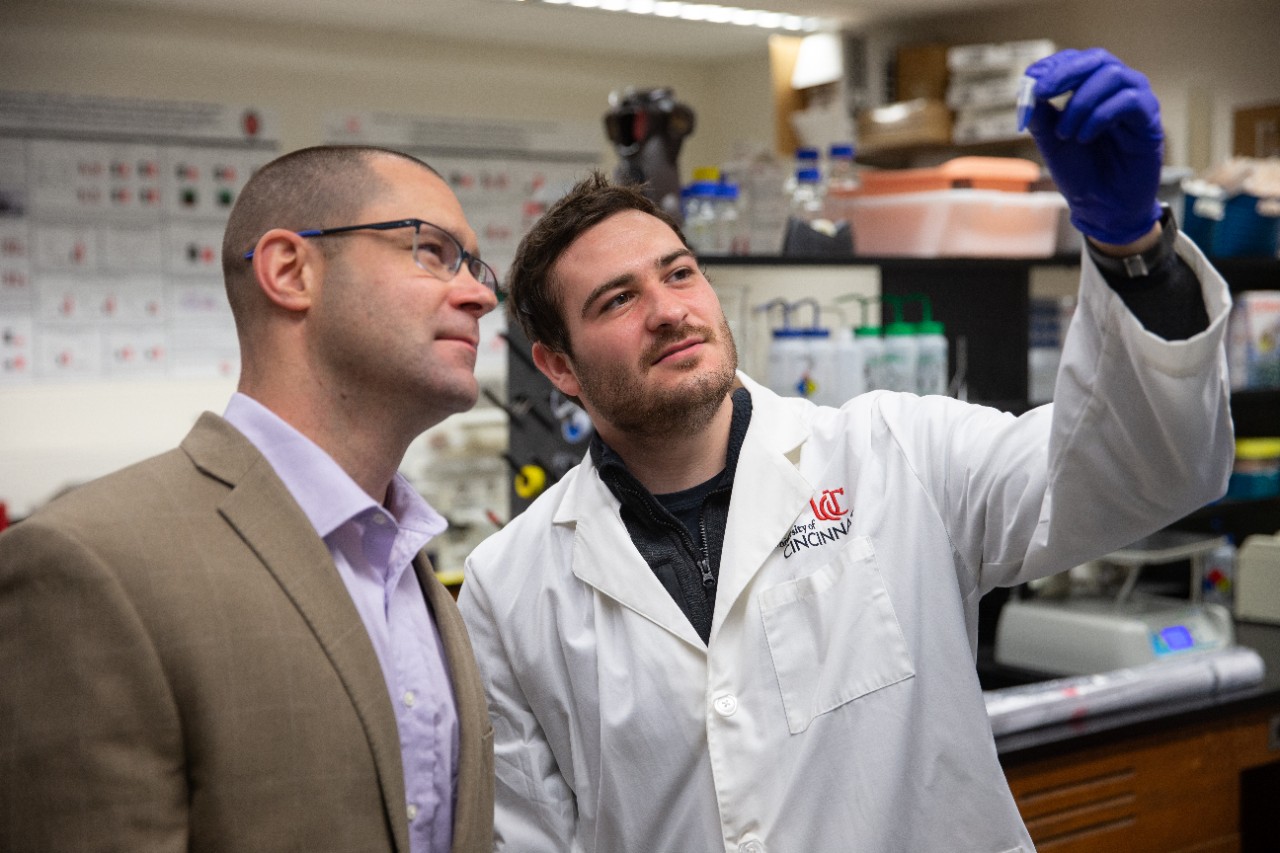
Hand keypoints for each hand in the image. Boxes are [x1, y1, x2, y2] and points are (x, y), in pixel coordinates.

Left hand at [1025, 48, 1163, 245]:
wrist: (1102, 207)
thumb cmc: (1080, 173)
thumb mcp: (1051, 143)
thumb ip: (1041, 117)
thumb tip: (1027, 91)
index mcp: (1091, 91)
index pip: (1077, 61)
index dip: (1053, 65)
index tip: (1031, 79)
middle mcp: (1116, 91)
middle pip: (1097, 59)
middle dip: (1066, 72)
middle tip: (1042, 92)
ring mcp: (1135, 103)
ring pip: (1113, 75)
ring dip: (1081, 102)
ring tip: (1065, 133)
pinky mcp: (1149, 120)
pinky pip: (1129, 100)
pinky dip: (1100, 115)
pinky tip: (1084, 137)